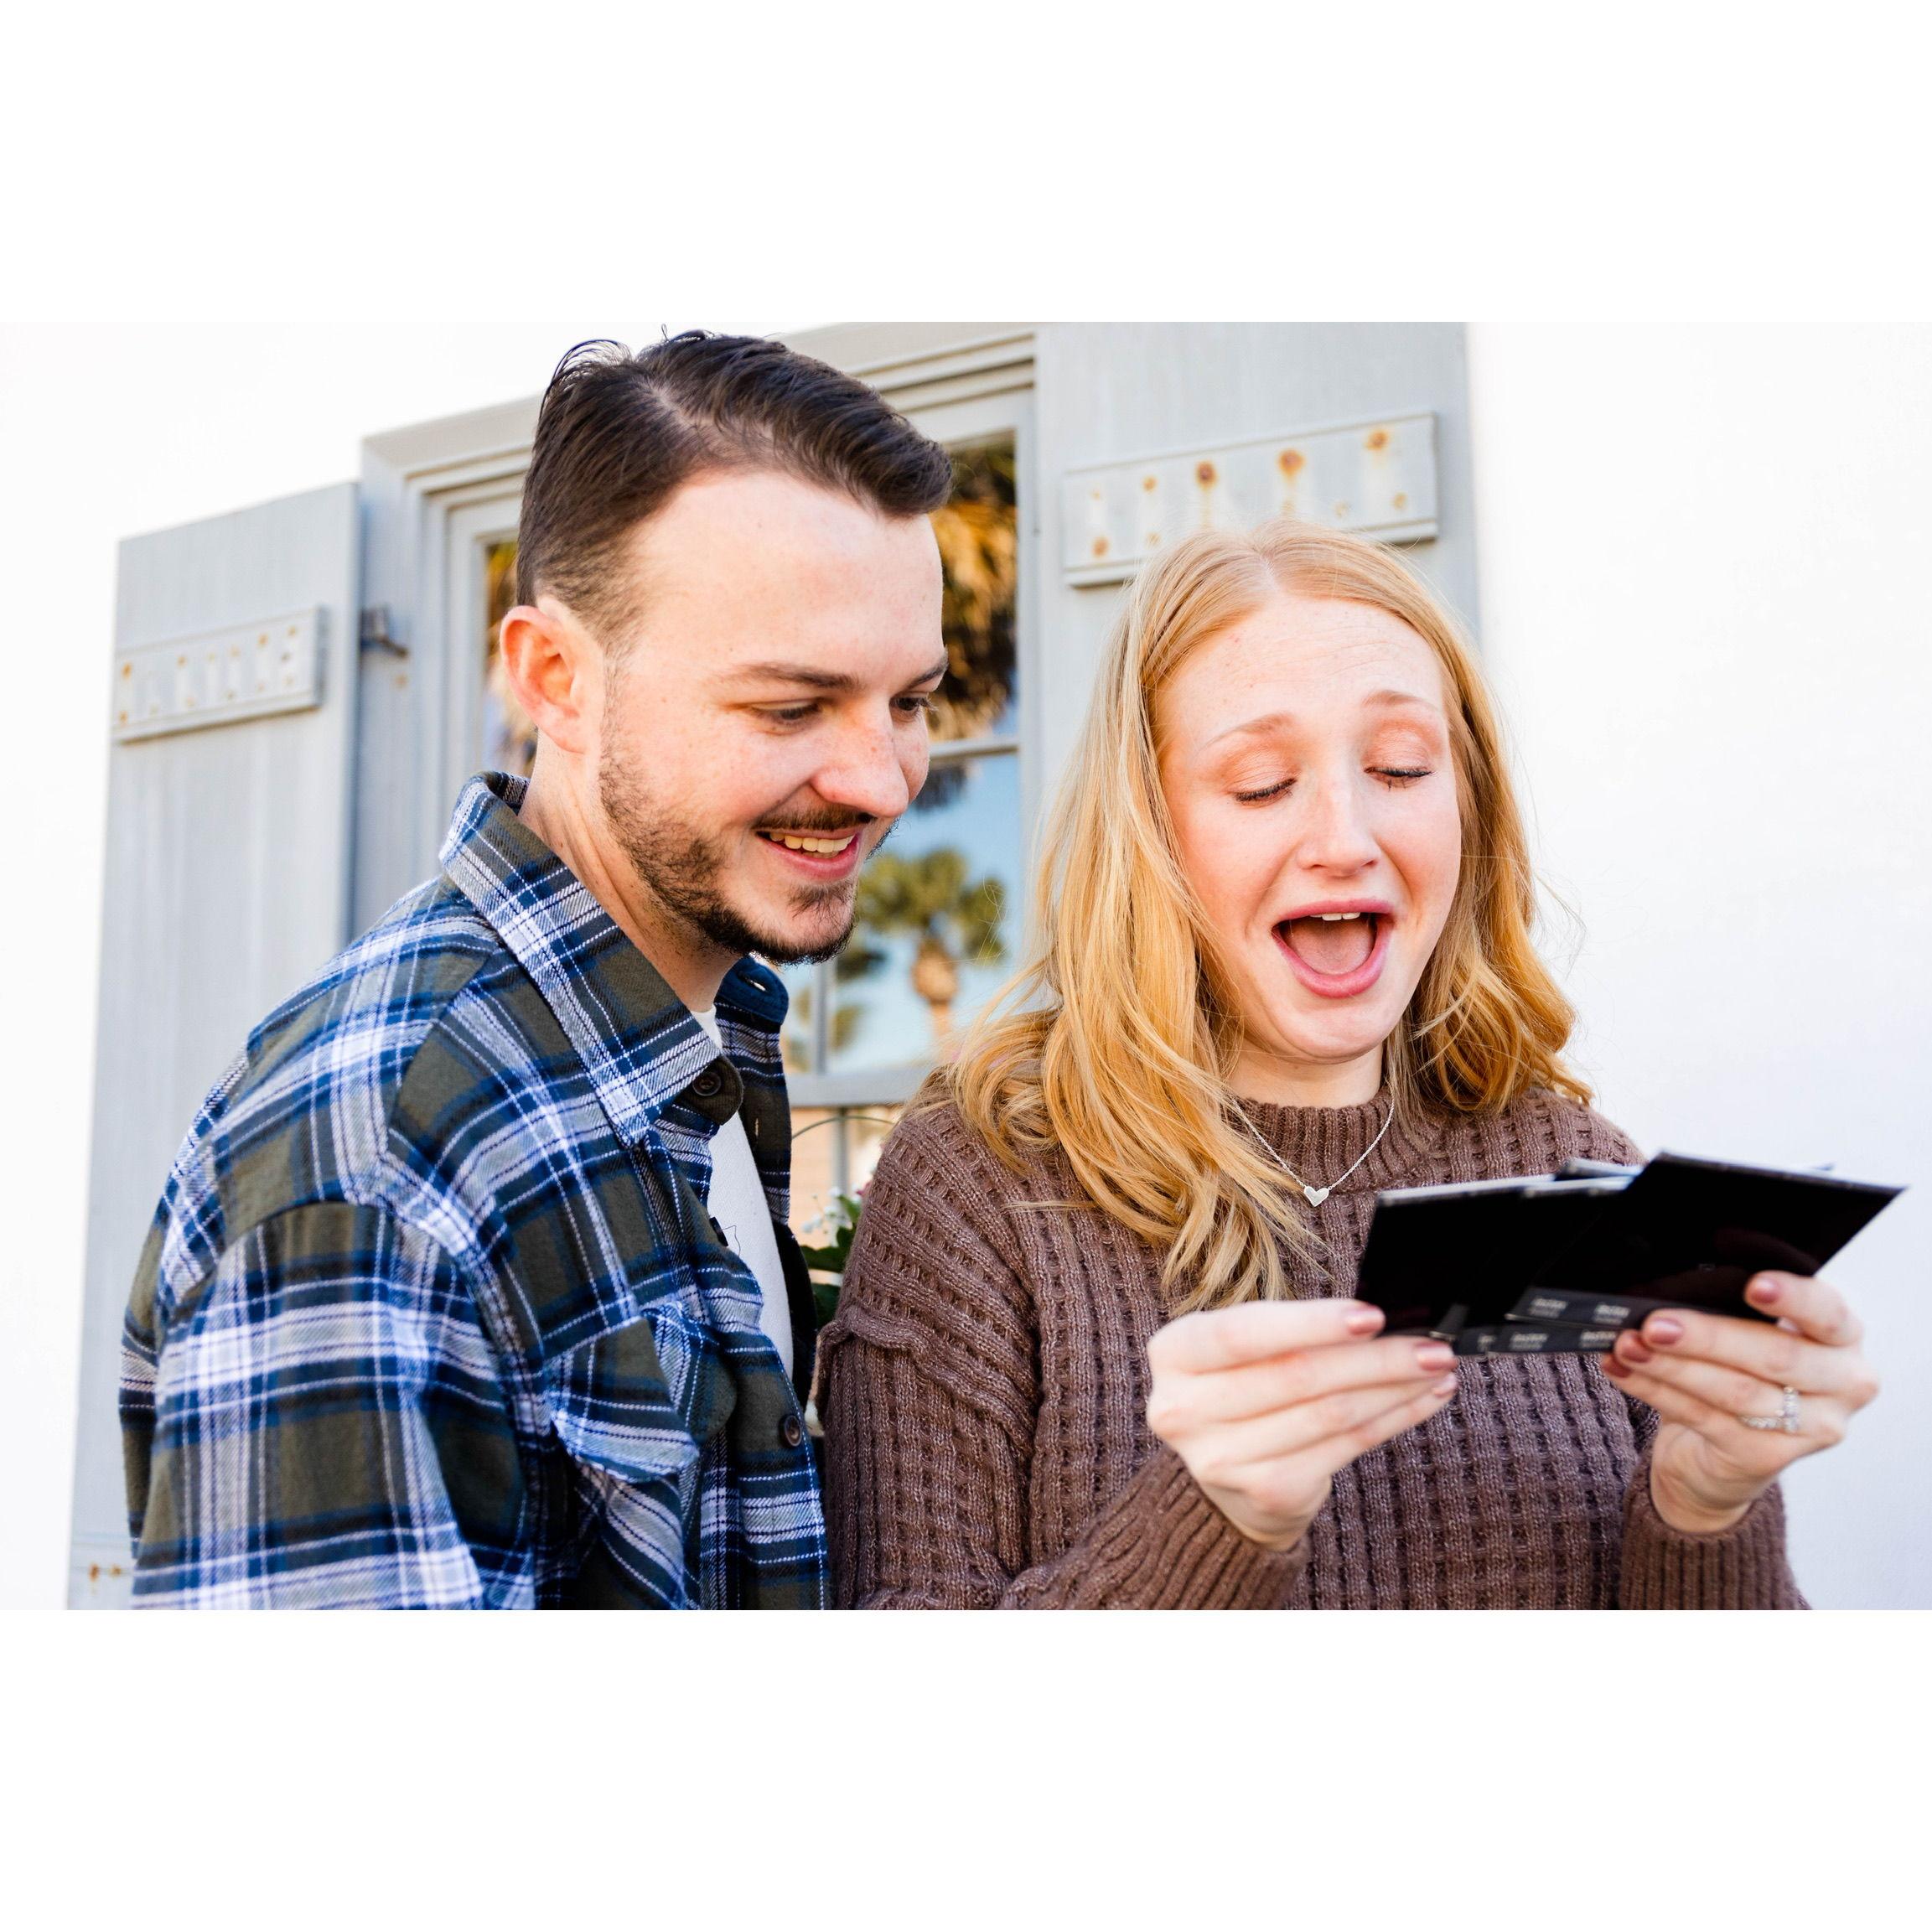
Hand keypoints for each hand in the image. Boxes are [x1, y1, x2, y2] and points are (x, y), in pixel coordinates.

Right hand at [1145, 1299, 1459, 1551]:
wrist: (1224, 1474)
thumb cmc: (1242, 1385)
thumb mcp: (1242, 1348)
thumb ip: (1291, 1331)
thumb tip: (1379, 1320)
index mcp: (1173, 1354)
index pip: (1243, 1334)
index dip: (1311, 1324)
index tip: (1373, 1316)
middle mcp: (1184, 1409)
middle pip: (1297, 1377)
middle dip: (1375, 1358)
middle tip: (1431, 1344)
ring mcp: (1223, 1459)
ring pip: (1330, 1414)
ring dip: (1395, 1388)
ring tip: (1436, 1367)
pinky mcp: (1267, 1493)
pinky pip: (1347, 1448)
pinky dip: (1394, 1420)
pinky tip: (1423, 1400)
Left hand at [1603, 1271, 1879, 1533]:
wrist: (1727, 1453)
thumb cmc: (1742, 1371)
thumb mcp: (1750, 1333)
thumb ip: (1731, 1310)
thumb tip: (1668, 1290)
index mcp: (1842, 1337)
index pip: (1828, 1312)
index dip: (1793, 1299)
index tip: (1753, 1285)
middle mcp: (1842, 1383)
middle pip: (1776, 1356)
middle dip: (1708, 1337)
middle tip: (1656, 1324)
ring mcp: (1813, 1428)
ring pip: (1735, 1391)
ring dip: (1672, 1366)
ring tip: (1629, 1345)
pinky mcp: (1768, 1457)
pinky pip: (1704, 1418)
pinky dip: (1654, 1390)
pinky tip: (1622, 1370)